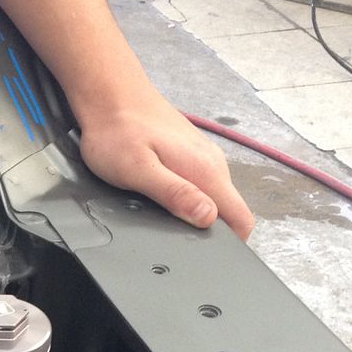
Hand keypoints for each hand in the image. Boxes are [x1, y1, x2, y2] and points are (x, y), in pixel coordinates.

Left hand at [79, 100, 254, 240]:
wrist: (110, 93)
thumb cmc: (117, 130)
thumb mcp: (139, 170)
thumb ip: (175, 194)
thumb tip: (207, 217)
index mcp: (206, 170)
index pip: (241, 218)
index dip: (232, 245)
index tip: (210, 258)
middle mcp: (212, 163)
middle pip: (229, 212)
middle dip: (211, 234)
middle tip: (177, 242)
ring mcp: (203, 157)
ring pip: (214, 198)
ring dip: (198, 215)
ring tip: (166, 221)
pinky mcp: (191, 153)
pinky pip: (201, 185)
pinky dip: (189, 199)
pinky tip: (164, 199)